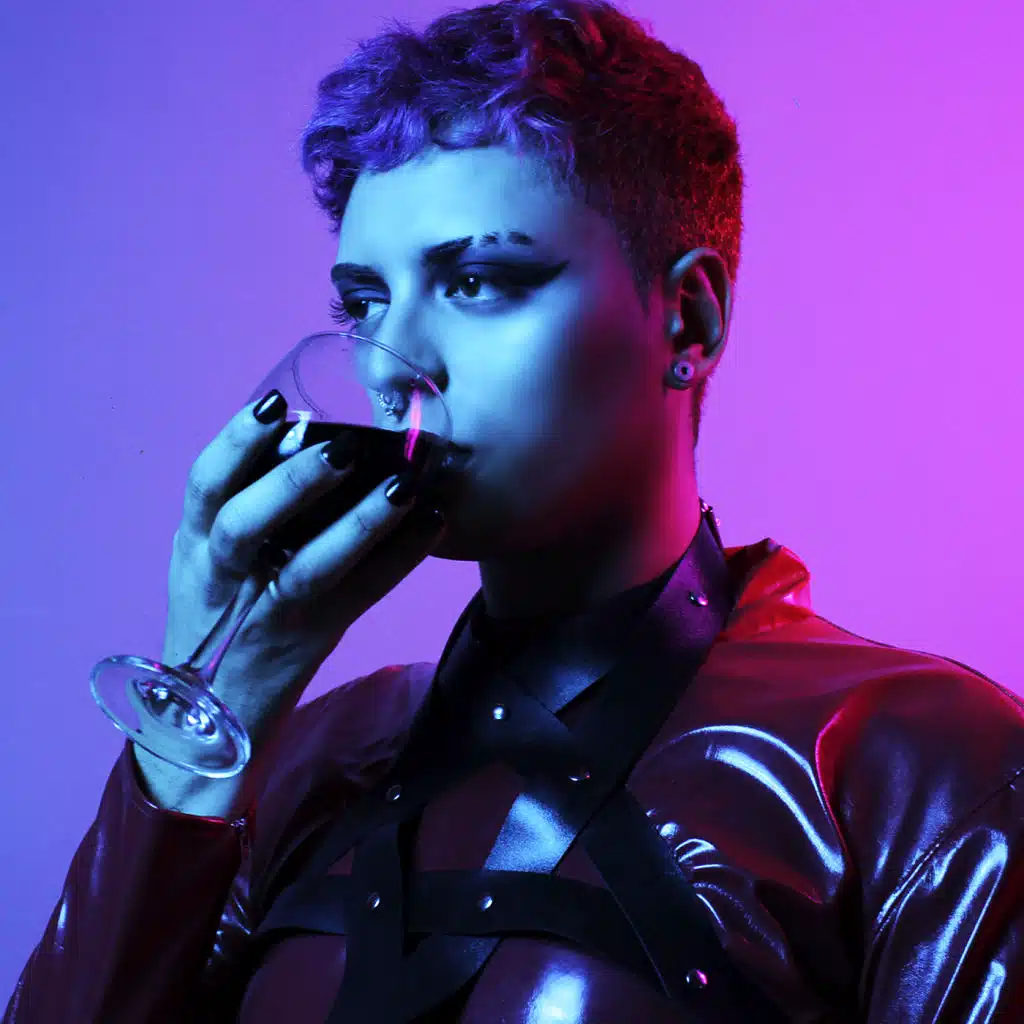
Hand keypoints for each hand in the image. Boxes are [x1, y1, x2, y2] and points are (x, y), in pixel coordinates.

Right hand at [162, 392, 445, 750]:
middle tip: (344, 447)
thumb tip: (310, 435)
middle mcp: (221, 578)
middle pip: (243, 525)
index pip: (204, 486)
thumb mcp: (212, 560)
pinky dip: (399, 558)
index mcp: (194, 545)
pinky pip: (360, 597)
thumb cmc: (223, 613)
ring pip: (306, 569)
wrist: (216, 711)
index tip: (275, 405)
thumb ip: (244, 508)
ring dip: (358, 524)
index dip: (236, 443)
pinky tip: (433, 523)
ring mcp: (268, 614)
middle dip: (292, 483)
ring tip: (403, 486)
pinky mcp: (312, 639)